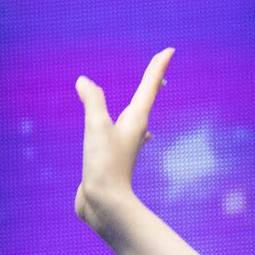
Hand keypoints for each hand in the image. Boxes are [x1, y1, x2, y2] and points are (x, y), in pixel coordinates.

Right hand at [74, 47, 173, 233]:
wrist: (104, 204)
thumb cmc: (105, 165)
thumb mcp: (96, 127)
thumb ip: (92, 101)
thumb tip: (83, 81)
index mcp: (135, 120)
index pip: (149, 87)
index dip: (158, 66)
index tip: (170, 50)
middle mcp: (134, 130)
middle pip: (147, 100)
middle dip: (153, 83)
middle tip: (161, 69)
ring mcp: (126, 145)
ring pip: (137, 118)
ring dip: (142, 104)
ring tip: (146, 96)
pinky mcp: (115, 158)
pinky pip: (125, 136)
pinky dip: (129, 127)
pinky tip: (137, 135)